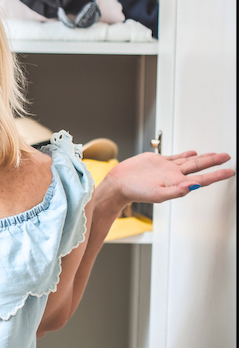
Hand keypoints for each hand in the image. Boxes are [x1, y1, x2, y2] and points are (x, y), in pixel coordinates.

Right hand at [105, 150, 234, 206]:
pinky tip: (192, 153)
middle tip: (227, 158)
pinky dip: (186, 155)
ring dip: (203, 158)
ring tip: (216, 155)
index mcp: (177, 184)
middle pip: (199, 168)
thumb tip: (194, 187)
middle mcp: (174, 176)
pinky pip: (175, 157)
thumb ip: (176, 191)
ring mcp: (167, 168)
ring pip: (190, 162)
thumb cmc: (135, 192)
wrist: (118, 184)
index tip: (230, 171)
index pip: (202, 179)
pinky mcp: (158, 162)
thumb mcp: (157, 194)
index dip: (217, 175)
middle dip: (214, 163)